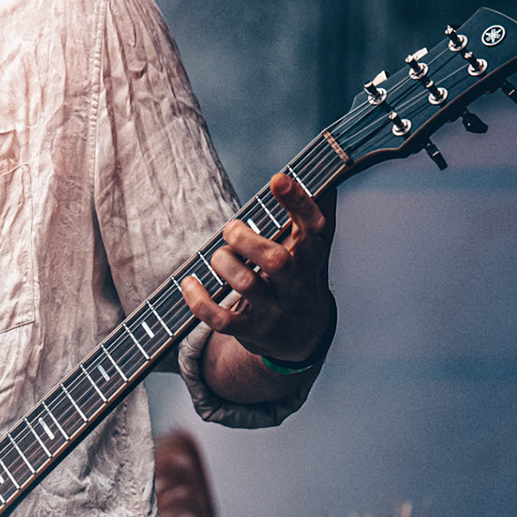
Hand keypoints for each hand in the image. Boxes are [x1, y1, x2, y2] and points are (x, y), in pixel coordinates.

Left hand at [178, 171, 333, 362]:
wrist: (302, 337)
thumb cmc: (300, 280)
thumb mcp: (313, 250)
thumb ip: (317, 215)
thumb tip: (327, 178)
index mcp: (311, 258)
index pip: (313, 228)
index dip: (298, 203)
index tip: (278, 179)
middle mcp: (295, 285)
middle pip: (277, 260)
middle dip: (247, 240)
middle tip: (232, 228)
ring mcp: (274, 310)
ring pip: (247, 286)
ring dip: (224, 263)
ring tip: (220, 256)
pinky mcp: (252, 331)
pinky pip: (222, 321)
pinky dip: (200, 302)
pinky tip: (189, 283)